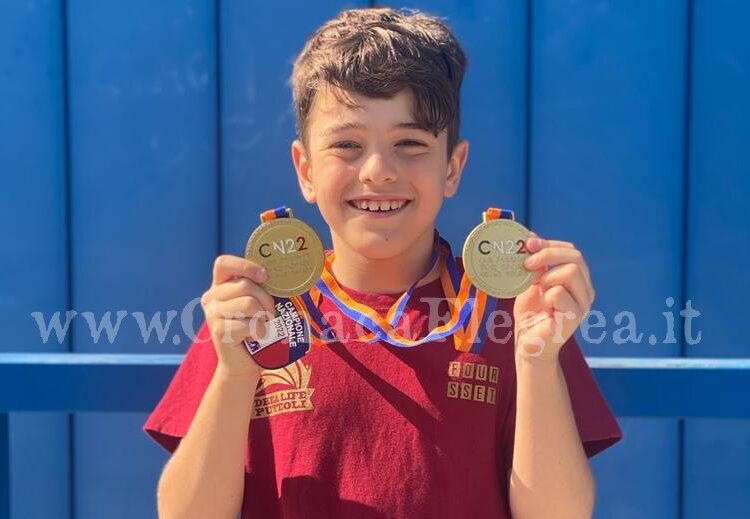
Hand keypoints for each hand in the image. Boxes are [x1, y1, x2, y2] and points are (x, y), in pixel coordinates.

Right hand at [200, 255, 275, 378]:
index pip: (223, 263)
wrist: (245, 362)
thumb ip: (262, 287)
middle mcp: (212, 297)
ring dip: (264, 315)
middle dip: (266, 299)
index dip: (245, 266)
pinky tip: (258, 336)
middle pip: (245, 285)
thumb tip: (286, 274)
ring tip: (264, 323)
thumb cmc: (255, 327)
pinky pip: (248, 324)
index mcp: (220, 284)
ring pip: (248, 303)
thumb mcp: (257, 302)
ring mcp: (212, 314)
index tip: (264, 276)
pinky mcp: (218, 331)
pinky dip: (260, 330)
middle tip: (270, 312)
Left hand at [513, 234, 594, 361]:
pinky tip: (543, 306)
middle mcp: (586, 290)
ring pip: (571, 271)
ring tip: (538, 291)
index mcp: (578, 279)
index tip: (528, 243)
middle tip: (526, 264)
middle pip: (575, 257)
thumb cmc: (531, 312)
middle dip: (547, 255)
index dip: (549, 244)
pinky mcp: (575, 317)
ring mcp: (583, 304)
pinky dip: (545, 295)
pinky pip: (559, 293)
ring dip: (547, 276)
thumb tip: (529, 235)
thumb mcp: (530, 281)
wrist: (528, 343)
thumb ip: (533, 261)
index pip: (571, 251)